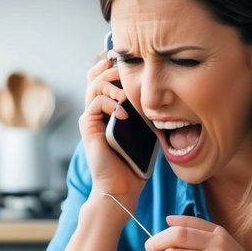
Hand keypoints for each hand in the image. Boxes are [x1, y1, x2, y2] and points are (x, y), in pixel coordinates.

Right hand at [79, 52, 148, 204]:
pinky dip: (110, 103)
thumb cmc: (135, 164)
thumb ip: (146, 112)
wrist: (121, 187)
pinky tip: (123, 114)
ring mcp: (91, 118)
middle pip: (95, 75)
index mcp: (109, 110)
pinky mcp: (88, 127)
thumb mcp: (145, 131)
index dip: (116, 67)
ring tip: (125, 95)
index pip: (107, 78)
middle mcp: (97, 111)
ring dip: (111, 83)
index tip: (133, 63)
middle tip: (127, 70)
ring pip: (93, 84)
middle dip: (112, 68)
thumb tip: (163, 95)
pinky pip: (95, 103)